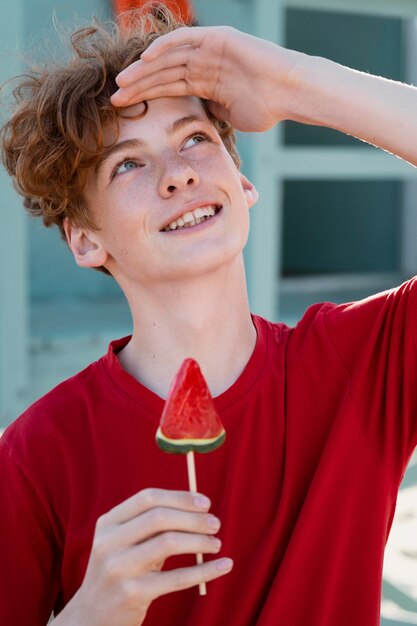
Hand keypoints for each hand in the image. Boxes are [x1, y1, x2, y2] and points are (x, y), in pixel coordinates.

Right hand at [56, 488, 231, 625]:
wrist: (92, 618)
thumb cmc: (120, 571)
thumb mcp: (124, 542)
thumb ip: (150, 524)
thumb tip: (197, 507)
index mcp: (108, 523)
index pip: (148, 498)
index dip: (180, 497)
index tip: (205, 502)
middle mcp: (109, 542)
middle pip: (160, 517)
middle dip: (193, 518)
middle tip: (215, 523)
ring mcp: (119, 568)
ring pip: (169, 543)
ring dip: (200, 541)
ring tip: (216, 543)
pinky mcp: (132, 594)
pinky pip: (177, 578)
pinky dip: (205, 571)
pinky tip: (223, 565)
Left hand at [111, 25, 308, 131]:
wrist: (288, 94)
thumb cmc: (266, 108)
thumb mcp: (228, 116)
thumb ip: (208, 112)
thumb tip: (195, 118)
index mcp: (204, 81)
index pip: (166, 87)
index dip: (144, 96)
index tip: (125, 108)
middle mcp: (203, 63)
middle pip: (162, 73)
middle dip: (138, 85)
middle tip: (115, 97)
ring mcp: (209, 49)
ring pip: (169, 57)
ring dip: (145, 69)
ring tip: (123, 82)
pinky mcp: (216, 38)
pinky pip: (184, 40)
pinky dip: (165, 48)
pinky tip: (146, 59)